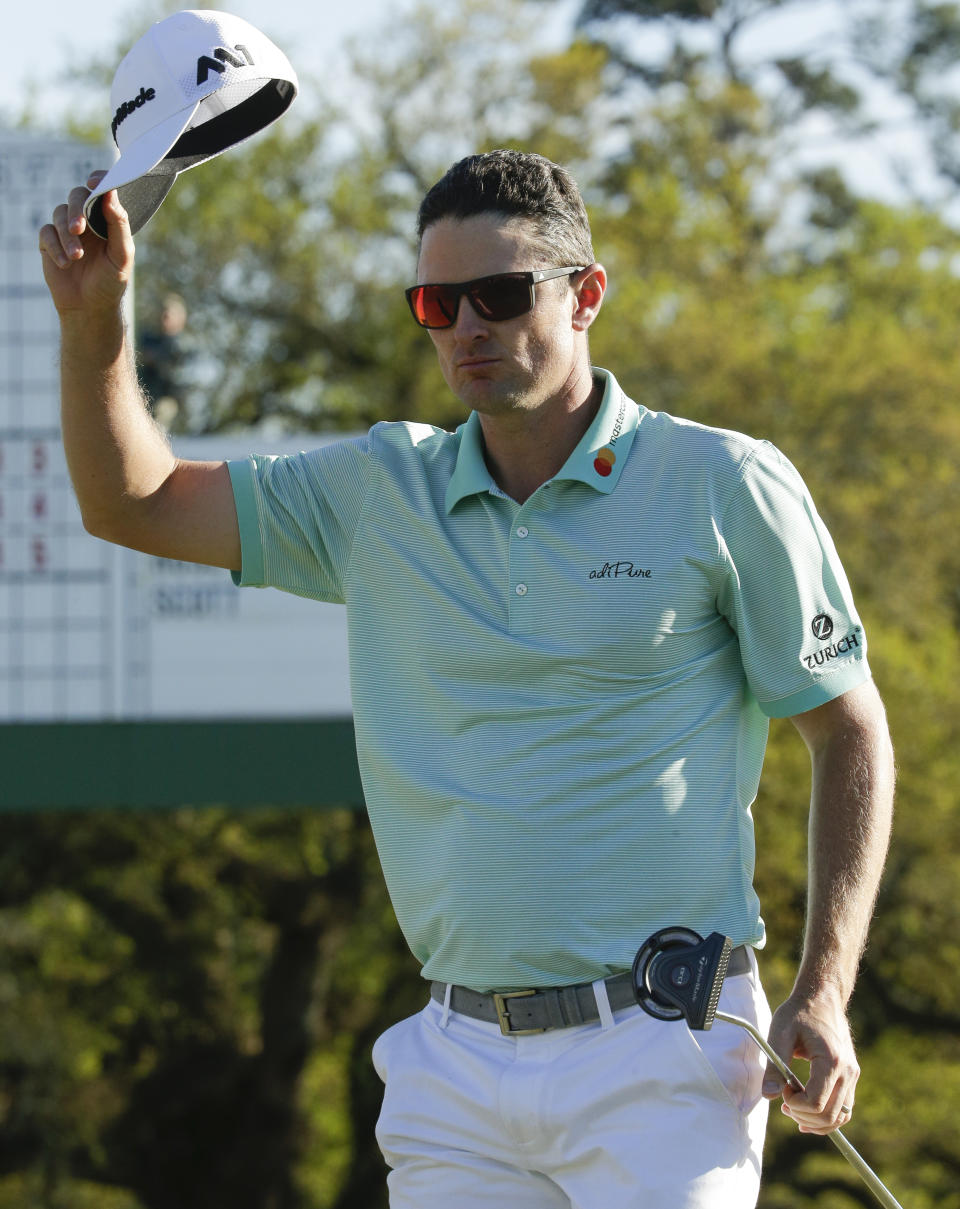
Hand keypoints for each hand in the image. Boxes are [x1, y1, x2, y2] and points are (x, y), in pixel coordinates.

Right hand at [38, 171, 134, 314]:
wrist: (91, 307)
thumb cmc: (111, 281)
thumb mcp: (121, 255)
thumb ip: (118, 224)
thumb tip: (110, 193)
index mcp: (107, 218)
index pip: (103, 190)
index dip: (99, 180)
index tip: (94, 181)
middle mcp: (87, 219)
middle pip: (77, 196)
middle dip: (77, 211)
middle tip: (78, 229)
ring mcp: (67, 229)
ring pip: (60, 214)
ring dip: (67, 236)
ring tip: (77, 258)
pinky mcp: (50, 241)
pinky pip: (47, 233)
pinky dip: (55, 246)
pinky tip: (65, 263)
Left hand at [763, 989, 859, 1133]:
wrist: (822, 999)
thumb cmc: (799, 1013)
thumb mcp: (780, 1033)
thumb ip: (775, 1065)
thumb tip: (768, 1095)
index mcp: (832, 1061)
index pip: (816, 1102)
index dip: (795, 1104)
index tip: (782, 1090)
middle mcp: (848, 1072)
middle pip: (830, 1115)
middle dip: (803, 1116)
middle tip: (784, 1104)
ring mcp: (853, 1076)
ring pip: (841, 1117)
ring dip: (817, 1122)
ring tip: (794, 1111)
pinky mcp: (851, 1078)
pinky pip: (843, 1109)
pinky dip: (827, 1117)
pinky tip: (808, 1115)